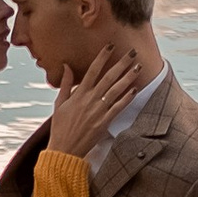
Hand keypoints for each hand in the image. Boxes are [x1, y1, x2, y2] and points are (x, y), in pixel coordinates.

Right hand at [44, 39, 143, 159]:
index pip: (93, 70)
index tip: (110, 46)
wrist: (64, 149)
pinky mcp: (104, 122)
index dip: (102, 57)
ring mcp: (98, 111)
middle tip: (132, 52)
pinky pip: (118, 108)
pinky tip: (135, 89)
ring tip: (138, 67)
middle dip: (121, 63)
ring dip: (128, 78)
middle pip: (109, 77)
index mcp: (79, 94)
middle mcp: (90, 100)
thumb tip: (66, 66)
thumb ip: (66, 84)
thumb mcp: (59, 104)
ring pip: (116, 90)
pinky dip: (127, 98)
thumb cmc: (61, 127)